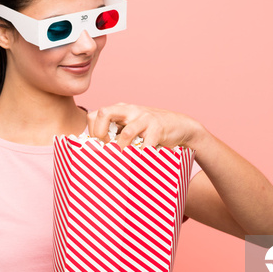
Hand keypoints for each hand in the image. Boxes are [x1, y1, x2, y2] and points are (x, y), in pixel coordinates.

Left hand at [87, 103, 205, 149]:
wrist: (179, 125)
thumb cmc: (150, 130)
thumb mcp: (130, 126)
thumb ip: (115, 133)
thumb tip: (95, 151)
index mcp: (120, 110)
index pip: (95, 114)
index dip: (93, 130)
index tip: (99, 145)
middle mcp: (130, 110)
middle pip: (104, 112)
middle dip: (100, 132)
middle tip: (105, 148)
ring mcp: (144, 118)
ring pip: (126, 133)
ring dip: (121, 149)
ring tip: (123, 159)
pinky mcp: (157, 128)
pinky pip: (146, 145)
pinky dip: (141, 156)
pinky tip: (140, 161)